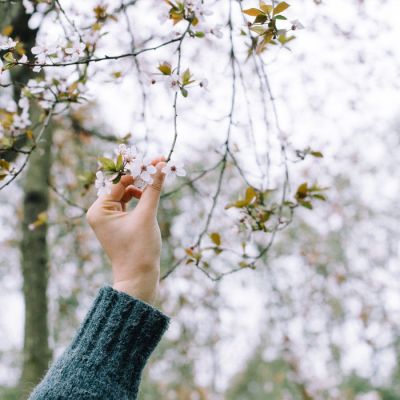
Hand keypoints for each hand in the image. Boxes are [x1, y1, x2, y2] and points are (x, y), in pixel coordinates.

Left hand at [86, 157, 165, 303]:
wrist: (139, 278)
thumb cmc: (140, 249)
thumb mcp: (147, 216)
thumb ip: (153, 189)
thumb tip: (160, 167)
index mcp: (99, 210)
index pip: (119, 181)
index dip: (139, 169)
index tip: (157, 159)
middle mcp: (100, 212)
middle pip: (121, 185)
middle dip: (140, 175)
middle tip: (159, 163)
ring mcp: (108, 217)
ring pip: (126, 193)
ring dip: (141, 185)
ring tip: (157, 177)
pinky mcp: (118, 222)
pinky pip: (128, 203)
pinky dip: (139, 197)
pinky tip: (150, 194)